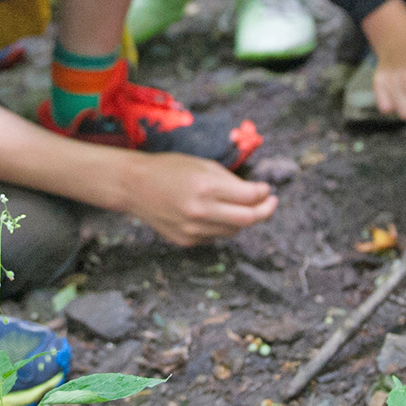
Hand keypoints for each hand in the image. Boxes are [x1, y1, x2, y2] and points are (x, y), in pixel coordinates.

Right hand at [121, 152, 276, 245]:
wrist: (134, 186)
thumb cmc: (168, 169)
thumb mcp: (202, 165)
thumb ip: (230, 180)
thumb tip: (256, 193)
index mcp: (206, 188)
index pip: (249, 197)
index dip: (264, 193)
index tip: (267, 190)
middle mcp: (201, 212)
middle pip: (248, 219)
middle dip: (265, 211)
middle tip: (270, 203)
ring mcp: (193, 230)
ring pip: (233, 230)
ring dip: (241, 218)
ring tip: (236, 205)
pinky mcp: (186, 241)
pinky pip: (215, 236)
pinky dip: (220, 225)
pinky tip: (209, 213)